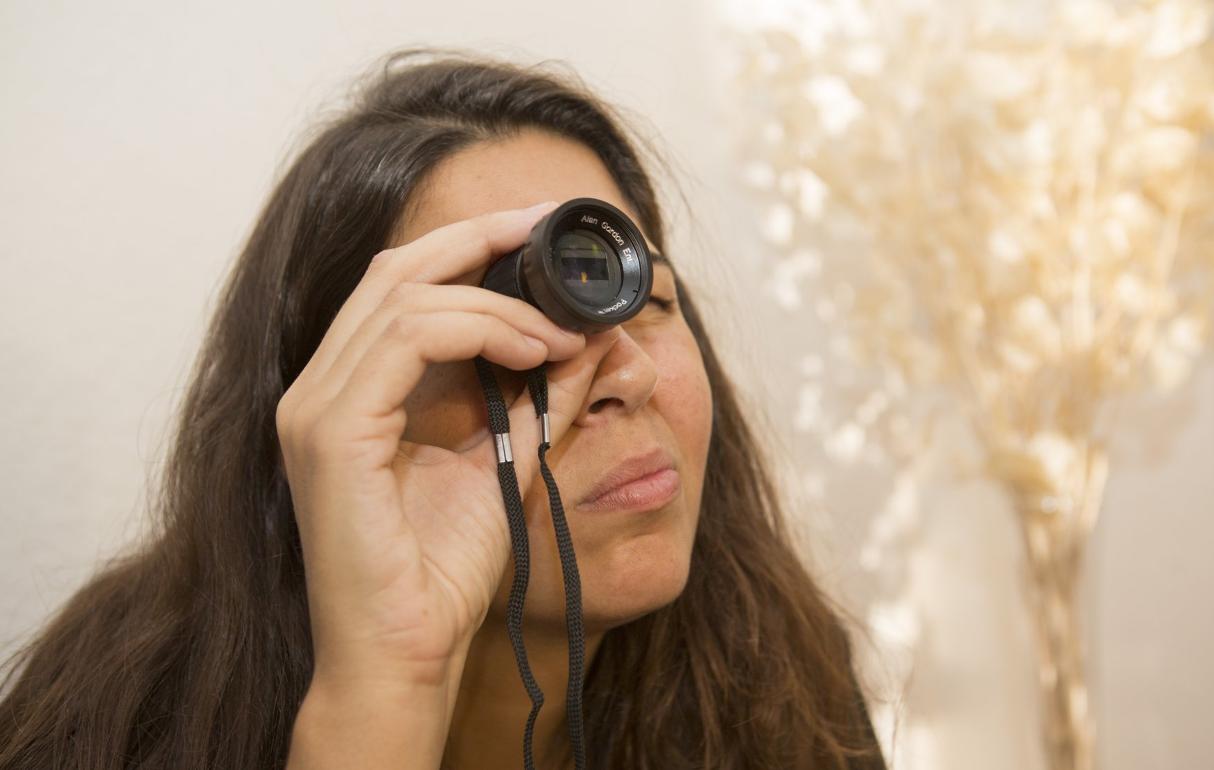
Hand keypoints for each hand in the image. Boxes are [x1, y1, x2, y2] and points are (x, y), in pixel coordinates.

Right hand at [275, 201, 611, 689]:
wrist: (409, 652)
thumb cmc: (445, 569)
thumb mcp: (505, 457)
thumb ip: (535, 394)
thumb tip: (589, 335)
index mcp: (352, 391)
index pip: (401, 286)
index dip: (469, 243)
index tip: (540, 228)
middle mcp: (319, 388)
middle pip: (395, 270)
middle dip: (480, 237)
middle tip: (551, 228)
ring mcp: (315, 407)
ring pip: (404, 296)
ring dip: (497, 300)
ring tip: (558, 331)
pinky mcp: (330, 433)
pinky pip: (404, 341)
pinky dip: (477, 329)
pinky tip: (531, 351)